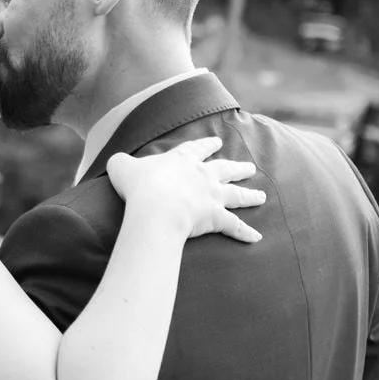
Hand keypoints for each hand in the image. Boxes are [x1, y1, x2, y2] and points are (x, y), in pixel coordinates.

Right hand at [110, 136, 264, 244]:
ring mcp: (211, 196)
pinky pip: (234, 226)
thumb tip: (117, 162)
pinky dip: (245, 233)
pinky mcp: (215, 217)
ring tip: (262, 196)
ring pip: (236, 195)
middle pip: (225, 169)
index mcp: (182, 159)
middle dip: (237, 168)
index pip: (197, 148)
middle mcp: (202, 175)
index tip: (217, 142)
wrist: (155, 207)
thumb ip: (121, 163)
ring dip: (250, 196)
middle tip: (249, 167)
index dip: (207, 145)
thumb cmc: (139, 185)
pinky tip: (257, 237)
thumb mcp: (121, 167)